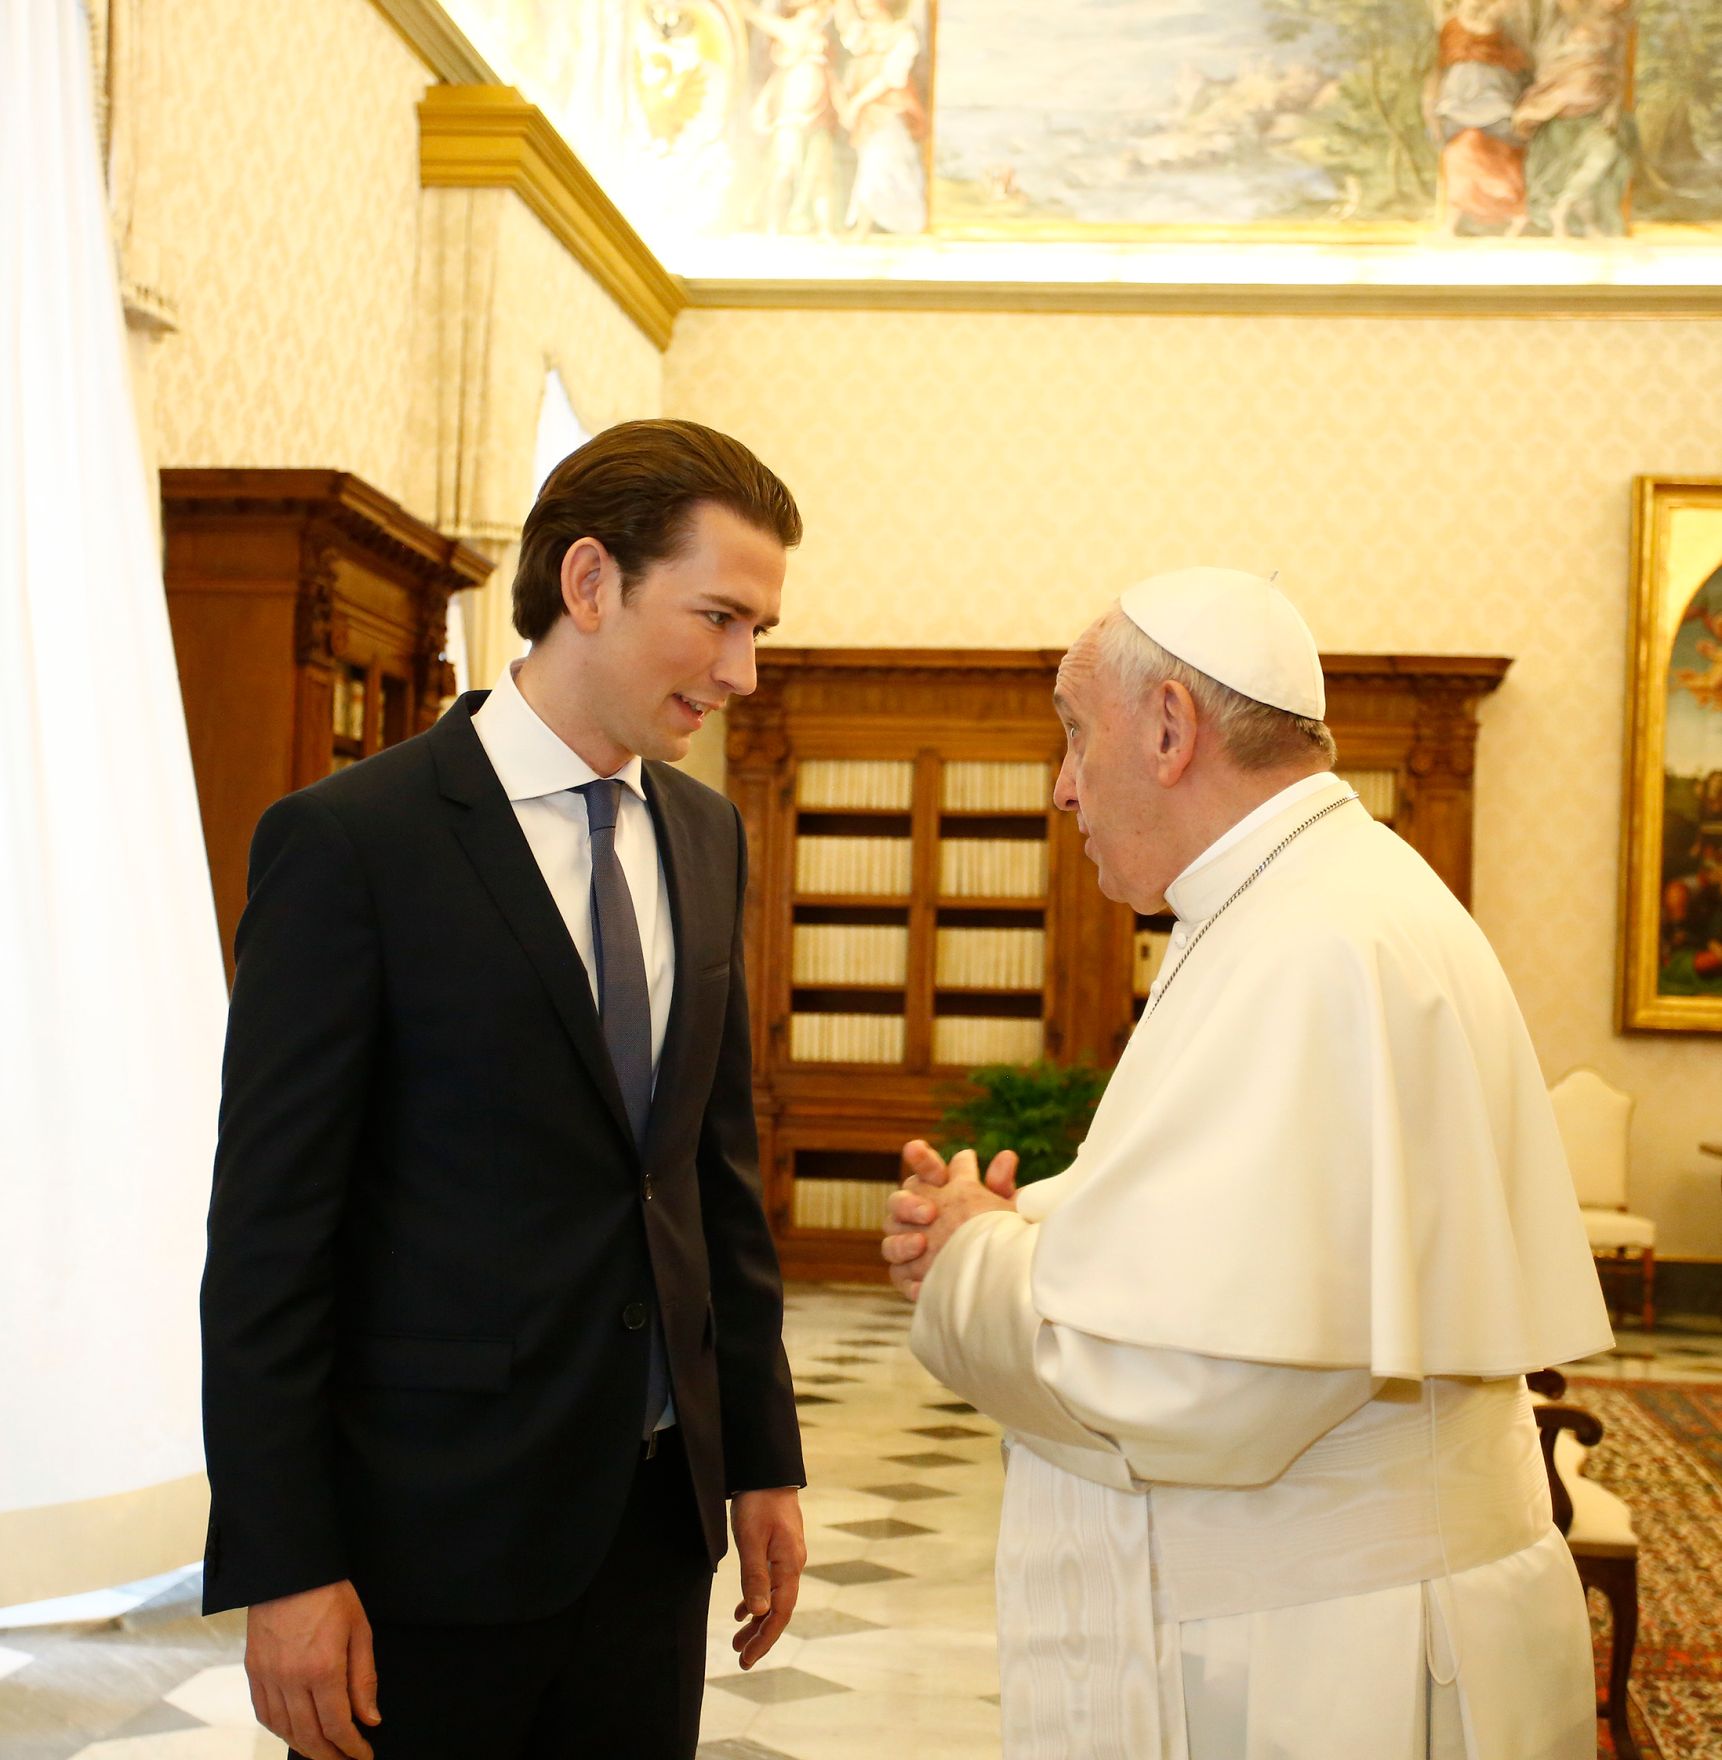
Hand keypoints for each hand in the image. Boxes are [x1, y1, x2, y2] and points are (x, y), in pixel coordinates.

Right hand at [245, 1579, 378, 1759]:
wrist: (290, 1568)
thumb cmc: (330, 1594)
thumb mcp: (359, 1631)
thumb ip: (364, 1679)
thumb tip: (370, 1719)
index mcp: (323, 1669)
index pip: (337, 1725)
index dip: (352, 1748)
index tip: (364, 1756)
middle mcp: (291, 1679)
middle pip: (309, 1736)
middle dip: (330, 1756)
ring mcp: (268, 1677)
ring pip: (284, 1730)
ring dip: (305, 1748)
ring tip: (324, 1753)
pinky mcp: (253, 1670)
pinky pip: (264, 1713)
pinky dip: (280, 1730)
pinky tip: (295, 1732)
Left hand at [730, 1487, 805, 1667]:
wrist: (767, 1470)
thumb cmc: (758, 1502)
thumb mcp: (751, 1540)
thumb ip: (755, 1576)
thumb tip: (759, 1614)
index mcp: (789, 1565)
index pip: (780, 1613)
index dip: (764, 1638)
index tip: (747, 1659)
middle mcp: (792, 1564)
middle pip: (778, 1609)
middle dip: (760, 1636)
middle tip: (741, 1657)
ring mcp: (786, 1556)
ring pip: (773, 1597)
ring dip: (757, 1620)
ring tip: (738, 1639)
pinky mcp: (778, 1547)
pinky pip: (770, 1582)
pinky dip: (756, 1599)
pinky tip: (743, 1609)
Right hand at [881, 1143, 1016, 1300]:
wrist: (994, 1278)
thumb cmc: (995, 1234)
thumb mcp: (1003, 1211)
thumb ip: (1000, 1185)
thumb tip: (1007, 1157)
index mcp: (938, 1191)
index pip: (924, 1169)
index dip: (919, 1158)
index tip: (916, 1148)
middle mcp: (917, 1215)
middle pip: (897, 1202)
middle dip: (908, 1203)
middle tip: (930, 1212)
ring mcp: (908, 1246)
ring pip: (890, 1241)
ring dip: (902, 1242)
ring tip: (921, 1244)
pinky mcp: (908, 1277)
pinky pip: (899, 1276)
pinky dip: (909, 1280)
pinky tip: (923, 1284)